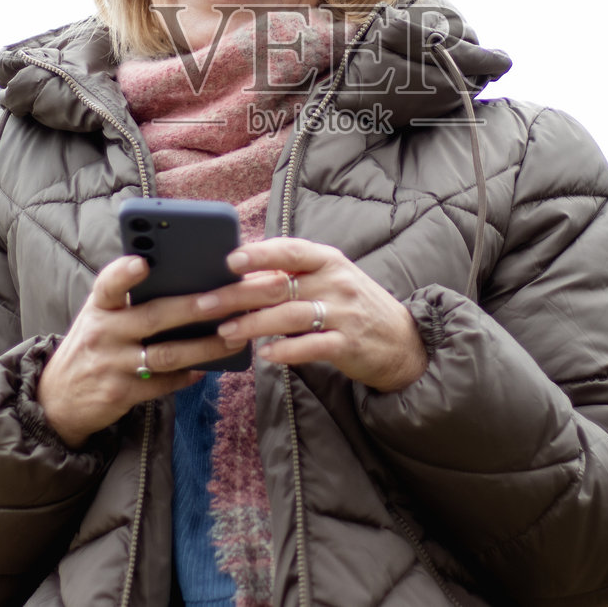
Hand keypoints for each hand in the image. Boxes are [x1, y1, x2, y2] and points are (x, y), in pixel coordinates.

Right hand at [36, 255, 250, 448]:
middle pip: (154, 316)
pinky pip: (163, 384)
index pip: (108, 284)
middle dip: (194, 307)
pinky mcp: (121, 393)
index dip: (124, 273)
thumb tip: (184, 281)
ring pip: (167, 354)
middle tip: (226, 300)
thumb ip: (128, 300)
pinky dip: (188, 376)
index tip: (142, 263)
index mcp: (99, 307)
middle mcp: (104, 332)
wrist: (58, 399)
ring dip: (204, 346)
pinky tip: (207, 368)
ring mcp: (112, 364)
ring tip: (234, 338)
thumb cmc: (92, 346)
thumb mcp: (99, 317)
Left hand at [204, 238, 427, 392]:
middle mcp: (336, 282)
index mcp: (328, 260)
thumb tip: (241, 274)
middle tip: (204, 304)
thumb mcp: (330, 280)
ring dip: (252, 325)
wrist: (402, 341)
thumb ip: (294, 276)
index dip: (259, 254)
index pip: (290, 251)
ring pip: (289, 316)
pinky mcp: (348, 344)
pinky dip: (286, 350)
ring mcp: (343, 313)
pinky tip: (264, 355)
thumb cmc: (355, 306)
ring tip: (224, 332)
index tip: (229, 260)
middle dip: (237, 295)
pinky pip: (311, 346)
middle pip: (279, 286)